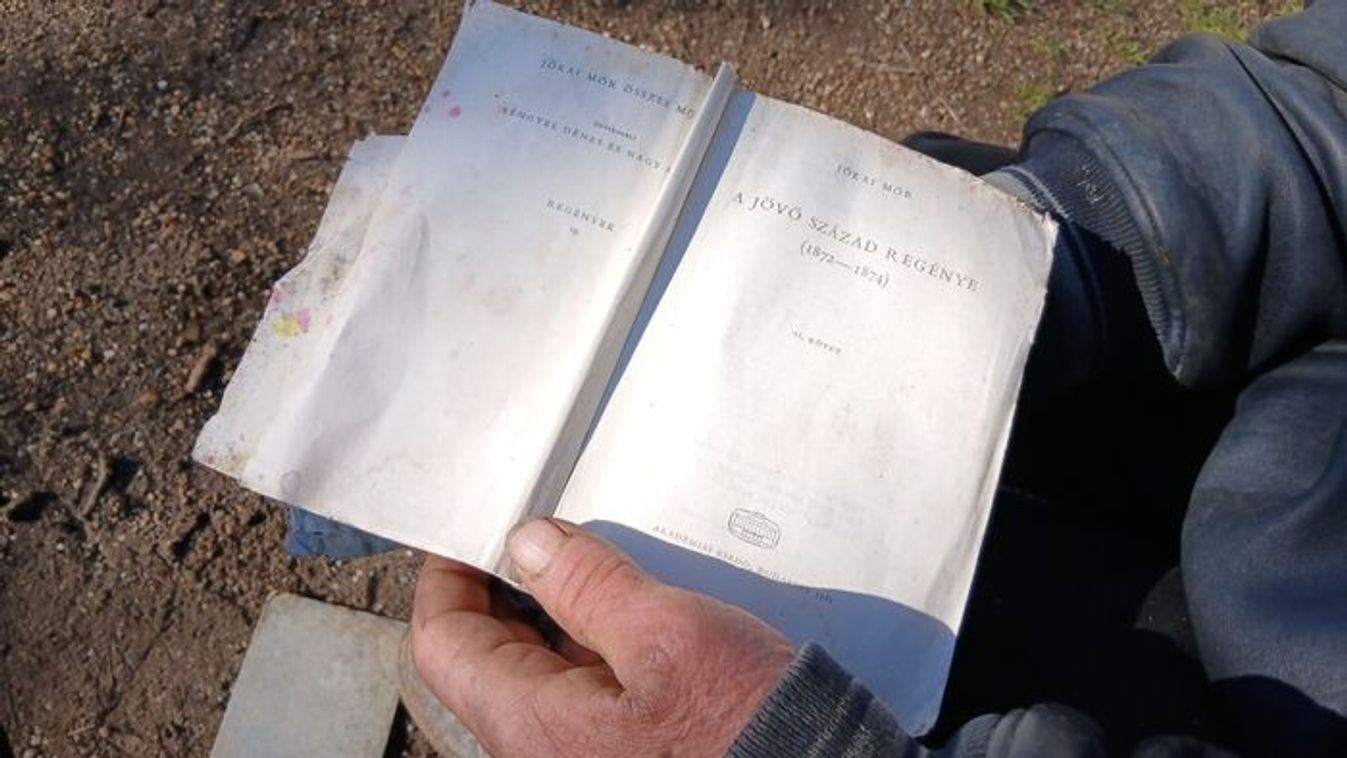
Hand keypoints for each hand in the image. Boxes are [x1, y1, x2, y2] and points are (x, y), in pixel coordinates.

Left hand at [410, 518, 794, 755]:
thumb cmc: (744, 729)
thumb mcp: (667, 634)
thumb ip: (588, 584)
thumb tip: (529, 545)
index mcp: (531, 723)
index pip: (445, 644)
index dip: (448, 580)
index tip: (471, 535)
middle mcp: (542, 746)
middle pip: (490, 654)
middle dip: (513, 587)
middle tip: (546, 533)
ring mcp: (582, 750)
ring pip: (542, 667)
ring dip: (562, 610)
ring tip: (603, 563)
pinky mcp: (623, 746)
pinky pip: (585, 686)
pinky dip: (598, 639)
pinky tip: (638, 609)